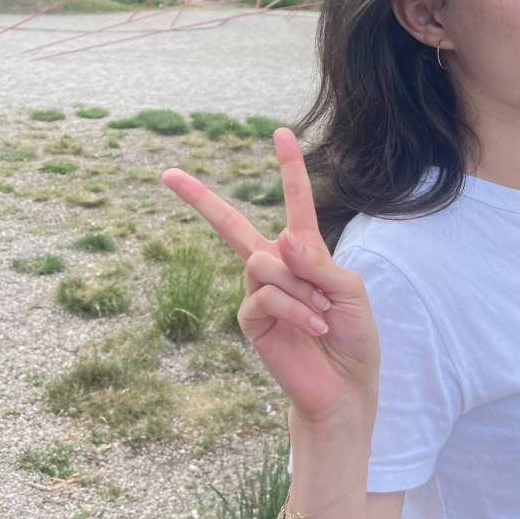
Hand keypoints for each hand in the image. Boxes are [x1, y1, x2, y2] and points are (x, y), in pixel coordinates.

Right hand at [160, 128, 379, 425]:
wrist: (344, 386)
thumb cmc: (352, 336)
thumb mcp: (349, 291)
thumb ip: (318, 262)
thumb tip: (281, 239)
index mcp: (306, 252)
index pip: (295, 202)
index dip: (290, 167)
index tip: (280, 132)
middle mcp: (276, 266)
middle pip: (232, 225)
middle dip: (200, 198)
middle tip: (167, 175)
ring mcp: (259, 292)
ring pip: (263, 263)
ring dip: (300, 288)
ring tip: (321, 314)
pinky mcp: (251, 320)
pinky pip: (264, 296)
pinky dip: (295, 308)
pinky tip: (313, 326)